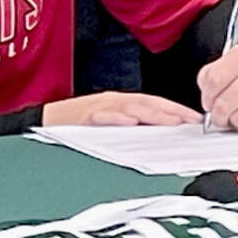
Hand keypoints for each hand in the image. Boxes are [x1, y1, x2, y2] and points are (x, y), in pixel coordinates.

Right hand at [43, 91, 200, 126]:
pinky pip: (102, 116)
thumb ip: (130, 126)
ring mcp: (98, 108)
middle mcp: (112, 102)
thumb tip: (158, 135)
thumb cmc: (75, 125)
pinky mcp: (82, 116)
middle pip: (146, 104)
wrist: (42, 122)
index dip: (175, 110)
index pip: (153, 104)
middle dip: (171, 112)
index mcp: (120, 104)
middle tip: (191, 121)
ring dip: (152, 114)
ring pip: (129, 108)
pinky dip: (117, 118)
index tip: (195, 119)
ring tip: (172, 122)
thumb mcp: (108, 124)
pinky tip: (130, 123)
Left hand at [198, 45, 237, 131]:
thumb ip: (207, 81)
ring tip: (235, 114)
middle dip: (217, 114)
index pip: (214, 80)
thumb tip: (208, 103)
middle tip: (219, 114)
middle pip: (224, 103)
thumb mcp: (219, 71)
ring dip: (232, 121)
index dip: (207, 96)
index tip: (208, 101)